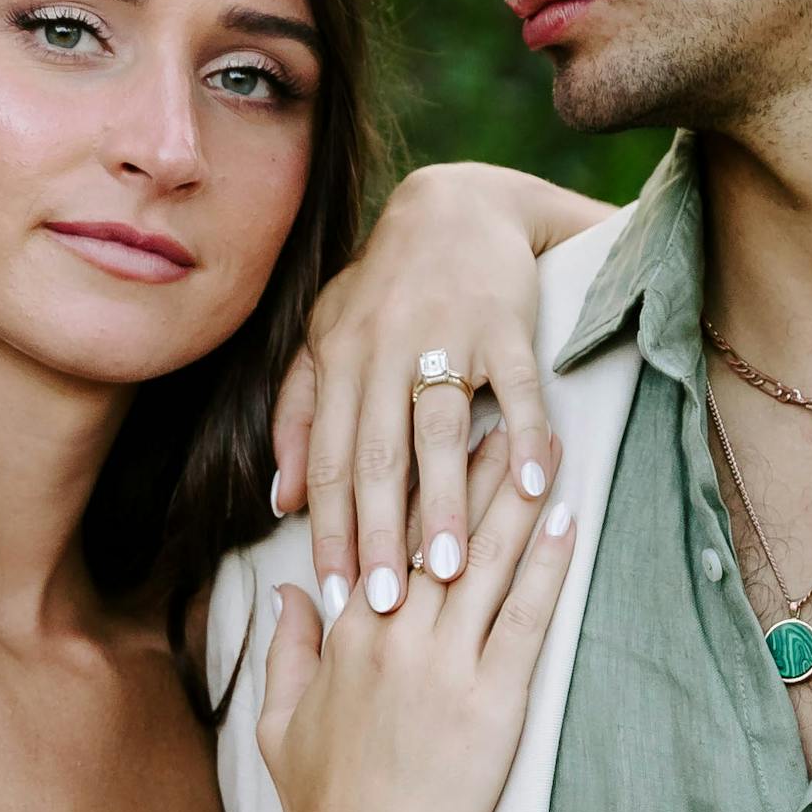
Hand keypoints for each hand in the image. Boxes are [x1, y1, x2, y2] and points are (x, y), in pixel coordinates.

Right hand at [256, 430, 576, 811]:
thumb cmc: (321, 804)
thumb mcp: (280, 721)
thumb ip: (286, 650)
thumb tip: (290, 592)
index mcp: (348, 634)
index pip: (381, 538)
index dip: (410, 483)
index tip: (429, 436)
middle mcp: (397, 634)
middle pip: (440, 533)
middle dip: (469, 468)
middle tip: (497, 414)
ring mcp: (447, 665)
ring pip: (485, 560)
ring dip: (515, 498)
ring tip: (543, 447)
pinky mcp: (493, 700)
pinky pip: (525, 616)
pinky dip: (546, 565)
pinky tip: (564, 522)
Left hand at [267, 161, 607, 620]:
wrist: (455, 206)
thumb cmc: (386, 286)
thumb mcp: (327, 336)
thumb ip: (299, 413)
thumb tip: (280, 500)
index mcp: (339, 361)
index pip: (328, 460)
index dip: (330, 531)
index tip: (335, 596)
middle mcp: (384, 350)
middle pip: (377, 455)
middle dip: (379, 534)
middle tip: (385, 605)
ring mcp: (446, 334)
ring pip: (439, 429)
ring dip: (445, 501)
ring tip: (450, 569)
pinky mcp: (505, 324)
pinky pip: (517, 386)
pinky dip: (526, 434)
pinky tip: (532, 486)